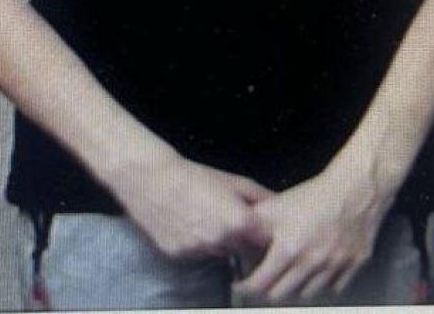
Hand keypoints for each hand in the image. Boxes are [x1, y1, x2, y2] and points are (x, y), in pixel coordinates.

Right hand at [112, 149, 270, 260]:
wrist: (152, 179)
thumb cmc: (194, 176)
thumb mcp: (233, 180)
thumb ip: (261, 196)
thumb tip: (280, 205)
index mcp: (239, 222)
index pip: (265, 242)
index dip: (263, 235)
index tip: (259, 227)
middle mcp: (222, 241)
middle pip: (242, 251)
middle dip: (241, 239)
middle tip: (230, 219)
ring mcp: (200, 251)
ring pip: (219, 253)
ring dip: (219, 242)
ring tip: (207, 218)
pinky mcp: (180, 257)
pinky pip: (197, 254)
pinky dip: (197, 244)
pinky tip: (189, 224)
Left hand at [232, 165, 391, 303]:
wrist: (354, 185)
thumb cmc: (317, 194)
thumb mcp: (278, 204)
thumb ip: (256, 224)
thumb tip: (238, 234)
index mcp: (289, 248)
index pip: (261, 283)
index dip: (246, 286)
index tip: (242, 284)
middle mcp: (312, 263)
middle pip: (281, 295)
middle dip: (267, 291)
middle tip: (263, 282)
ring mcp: (334, 267)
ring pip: (307, 295)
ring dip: (294, 290)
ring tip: (287, 278)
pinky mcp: (353, 265)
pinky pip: (334, 288)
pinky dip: (322, 285)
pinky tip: (315, 273)